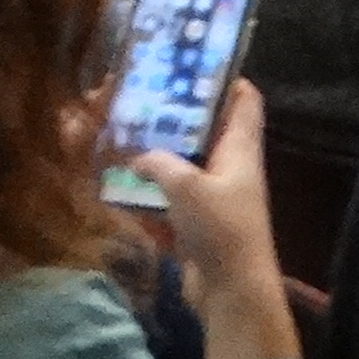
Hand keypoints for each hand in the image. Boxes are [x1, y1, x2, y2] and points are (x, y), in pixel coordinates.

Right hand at [129, 81, 299, 358]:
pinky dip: (146, 197)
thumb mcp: (187, 187)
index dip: (224, 79)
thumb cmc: (220, 229)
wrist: (231, 292)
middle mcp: (230, 168)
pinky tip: (114, 190)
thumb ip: (159, 163)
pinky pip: (168, 203)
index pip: (244, 100)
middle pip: (205, 132)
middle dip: (174, 120)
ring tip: (116, 142)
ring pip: (182, 168)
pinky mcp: (196, 226)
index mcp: (240, 148)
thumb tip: (136, 153)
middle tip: (137, 104)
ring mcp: (213, 198)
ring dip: (153, 159)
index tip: (189, 66)